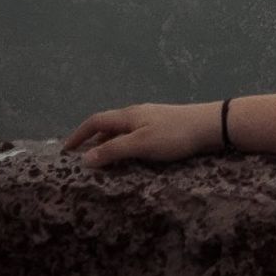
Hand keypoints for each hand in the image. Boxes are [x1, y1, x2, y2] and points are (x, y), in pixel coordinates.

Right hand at [63, 101, 220, 167]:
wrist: (211, 125)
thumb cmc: (174, 135)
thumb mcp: (140, 144)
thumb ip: (113, 150)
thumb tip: (84, 158)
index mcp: (129, 115)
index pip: (96, 120)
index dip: (79, 134)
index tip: (65, 150)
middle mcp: (138, 113)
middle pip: (108, 124)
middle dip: (92, 140)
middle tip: (81, 160)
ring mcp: (152, 117)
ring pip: (122, 129)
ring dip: (108, 143)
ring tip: (102, 162)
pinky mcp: (164, 125)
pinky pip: (135, 134)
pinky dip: (124, 144)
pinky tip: (130, 156)